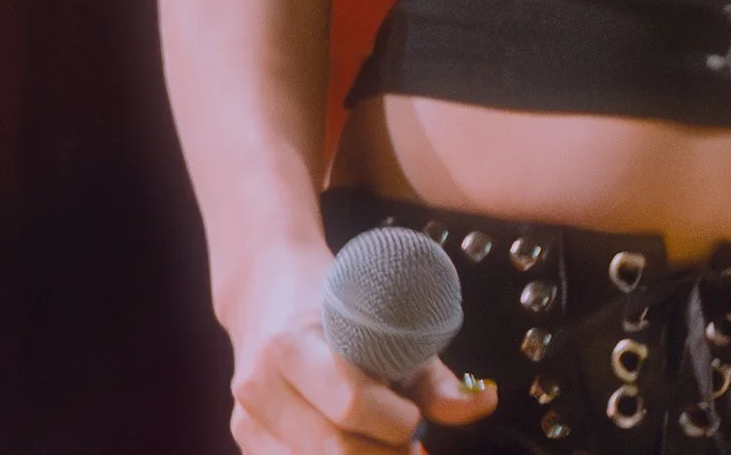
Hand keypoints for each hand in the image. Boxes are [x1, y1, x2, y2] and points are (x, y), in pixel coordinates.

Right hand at [226, 244, 500, 453]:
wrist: (265, 290)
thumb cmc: (336, 302)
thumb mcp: (385, 322)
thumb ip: (433, 374)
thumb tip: (484, 403)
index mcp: (290, 342)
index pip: (349, 402)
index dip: (393, 422)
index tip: (414, 419)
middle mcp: (259, 385)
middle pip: (333, 450)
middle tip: (411, 448)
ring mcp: (246, 420)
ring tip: (386, 447)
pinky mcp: (245, 442)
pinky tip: (360, 449)